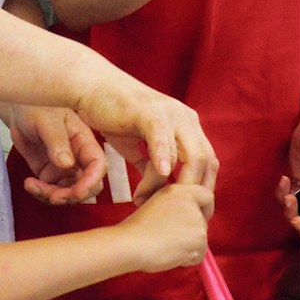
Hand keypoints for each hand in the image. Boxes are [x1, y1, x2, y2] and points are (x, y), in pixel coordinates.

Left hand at [4, 104, 107, 204]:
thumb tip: (67, 164)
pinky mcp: (49, 174)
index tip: (78, 192)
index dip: (92, 181)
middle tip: (53, 197)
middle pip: (88, 185)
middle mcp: (78, 157)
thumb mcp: (46, 120)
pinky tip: (29, 183)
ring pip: (69, 193)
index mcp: (84, 141)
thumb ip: (57, 141)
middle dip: (73, 196)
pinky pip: (51, 192)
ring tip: (33, 186)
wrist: (19, 109)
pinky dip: (41, 193)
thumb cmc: (36, 106)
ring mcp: (64, 168)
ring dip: (53, 197)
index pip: (98, 165)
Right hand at [72, 76, 217, 202]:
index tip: (186, 210)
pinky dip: (163, 158)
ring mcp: (170, 112)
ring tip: (150, 200)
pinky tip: (161, 174)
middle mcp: (185, 118)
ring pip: (189, 153)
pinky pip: (162, 137)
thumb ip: (150, 163)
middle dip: (193, 190)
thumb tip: (158, 187)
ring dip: (170, 183)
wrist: (91, 88)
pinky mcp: (149, 111)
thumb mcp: (137, 145)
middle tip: (175, 212)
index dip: (201, 187)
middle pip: (205, 160)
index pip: (208, 161)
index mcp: (187, 125)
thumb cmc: (113, 115)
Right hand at [119, 181, 212, 271]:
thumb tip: (189, 215)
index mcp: (181, 191)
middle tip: (171, 236)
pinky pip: (199, 255)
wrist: (132, 243)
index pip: (207, 196)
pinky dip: (188, 259)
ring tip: (167, 245)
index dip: (204, 208)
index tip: (196, 216)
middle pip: (203, 221)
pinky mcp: (199, 242)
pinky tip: (171, 254)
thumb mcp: (157, 202)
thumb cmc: (138, 226)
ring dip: (188, 246)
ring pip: (201, 239)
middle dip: (192, 231)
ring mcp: (198, 223)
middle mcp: (193, 204)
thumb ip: (176, 204)